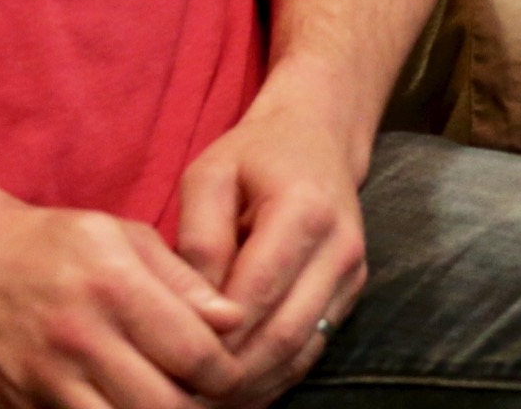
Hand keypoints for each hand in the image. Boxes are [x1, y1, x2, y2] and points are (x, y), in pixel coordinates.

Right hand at [0, 197, 243, 408]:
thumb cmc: (58, 244)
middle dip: (202, 408)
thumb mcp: (125, 236)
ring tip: (175, 402)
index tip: (236, 370)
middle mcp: (81, 337)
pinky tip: (133, 405)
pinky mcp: (24, 407)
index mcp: (115, 286)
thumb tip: (234, 320)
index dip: (229, 372)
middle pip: (166, 406)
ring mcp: (48, 379)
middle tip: (212, 396)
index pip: (195, 354)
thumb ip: (184, 279)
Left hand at [174, 77, 372, 407]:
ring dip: (254, 385)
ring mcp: (351, 275)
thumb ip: (199, 238)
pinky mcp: (351, 294)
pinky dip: (274, 377)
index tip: (168, 359)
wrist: (317, 138)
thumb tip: (195, 308)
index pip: (256, 294)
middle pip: (283, 335)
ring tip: (205, 399)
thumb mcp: (210, 176)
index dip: (215, 336)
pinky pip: (312, 350)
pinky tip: (237, 389)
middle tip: (182, 394)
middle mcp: (339, 248)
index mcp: (304, 211)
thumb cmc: (254, 155)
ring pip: (301, 354)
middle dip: (232, 374)